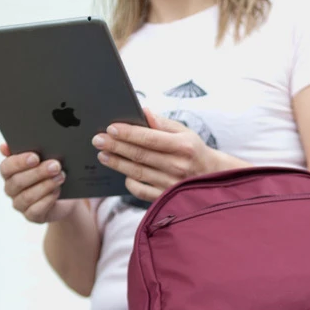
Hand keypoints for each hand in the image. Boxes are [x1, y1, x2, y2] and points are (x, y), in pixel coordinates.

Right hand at [0, 143, 77, 223]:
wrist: (65, 196)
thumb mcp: (42, 160)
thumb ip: (28, 151)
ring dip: (46, 185)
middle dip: (38, 173)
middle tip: (55, 165)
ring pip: (27, 196)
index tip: (35, 157)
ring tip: (60, 177)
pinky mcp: (31, 216)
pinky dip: (47, 200)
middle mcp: (11, 189)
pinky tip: (57, 192)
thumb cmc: (50, 174)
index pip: (6, 167)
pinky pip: (35, 210)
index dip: (20, 162)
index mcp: (9, 172)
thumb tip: (4, 147)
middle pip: (18, 181)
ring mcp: (19, 204)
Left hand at [91, 108, 221, 201]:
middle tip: (97, 140)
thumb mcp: (185, 133)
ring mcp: (171, 185)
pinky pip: (142, 191)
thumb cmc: (195, 151)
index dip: (128, 133)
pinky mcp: (166, 198)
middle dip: (116, 146)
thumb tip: (143, 111)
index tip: (111, 128)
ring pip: (137, 173)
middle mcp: (178, 166)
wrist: (212, 178)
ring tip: (103, 154)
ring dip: (117, 163)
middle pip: (139, 155)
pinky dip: (130, 182)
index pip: (149, 138)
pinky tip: (122, 173)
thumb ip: (163, 123)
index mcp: (183, 146)